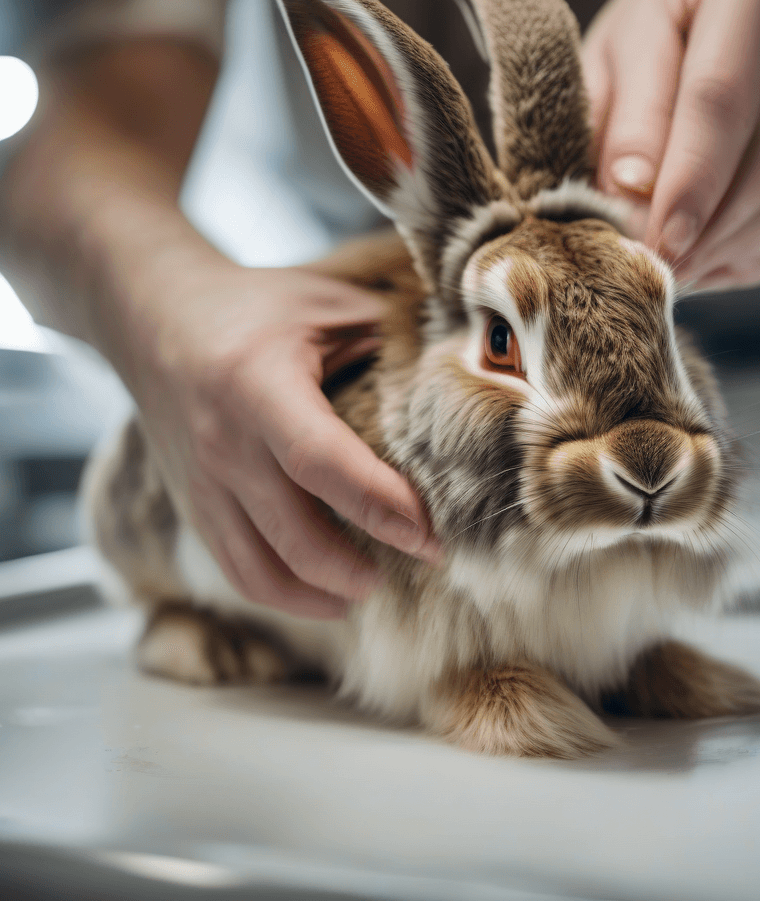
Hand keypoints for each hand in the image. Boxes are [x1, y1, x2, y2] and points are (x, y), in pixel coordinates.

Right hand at [124, 248, 439, 617]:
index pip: (321, 460)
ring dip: (322, 593)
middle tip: (426, 560)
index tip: (432, 531)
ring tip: (374, 589)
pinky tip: (327, 597)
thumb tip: (466, 368)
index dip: (380, 503)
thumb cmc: (254, 307)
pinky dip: (284, 596)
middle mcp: (224, 443)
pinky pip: (236, 569)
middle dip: (361, 564)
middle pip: (294, 532)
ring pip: (259, 569)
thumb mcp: (324, 303)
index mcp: (258, 385)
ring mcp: (203, 482)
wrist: (152, 316)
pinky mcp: (193, 505)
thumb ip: (388, 335)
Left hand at [583, 0, 759, 289]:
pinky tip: (728, 260)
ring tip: (689, 269)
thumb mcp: (617, 58)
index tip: (656, 246)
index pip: (721, 99)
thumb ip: (624, 122)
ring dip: (743, 253)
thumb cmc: (663, 35)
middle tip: (663, 273)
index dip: (689, 184)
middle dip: (713, 233)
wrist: (737, 6)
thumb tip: (632, 195)